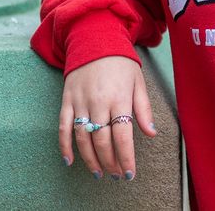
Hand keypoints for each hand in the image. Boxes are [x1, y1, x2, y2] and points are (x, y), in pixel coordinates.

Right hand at [59, 56, 156, 179]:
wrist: (95, 39)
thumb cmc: (121, 62)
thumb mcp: (138, 82)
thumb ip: (144, 109)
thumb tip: (151, 133)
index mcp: (119, 98)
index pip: (123, 135)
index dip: (126, 157)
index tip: (129, 173)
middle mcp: (99, 101)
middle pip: (102, 140)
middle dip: (110, 162)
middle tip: (115, 175)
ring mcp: (80, 101)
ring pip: (83, 137)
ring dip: (90, 159)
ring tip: (98, 172)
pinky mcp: (67, 100)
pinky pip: (63, 127)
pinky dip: (64, 146)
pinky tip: (70, 160)